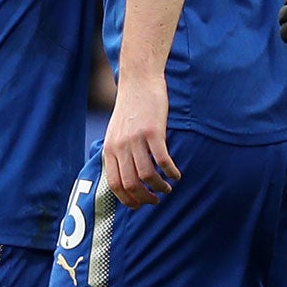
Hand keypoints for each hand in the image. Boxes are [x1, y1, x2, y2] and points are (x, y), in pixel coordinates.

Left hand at [103, 72, 179, 208]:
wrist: (139, 81)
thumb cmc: (130, 107)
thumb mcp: (116, 132)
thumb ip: (118, 152)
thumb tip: (126, 177)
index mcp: (110, 148)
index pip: (114, 184)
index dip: (127, 199)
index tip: (139, 205)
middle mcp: (120, 146)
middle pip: (131, 184)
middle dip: (145, 198)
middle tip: (156, 200)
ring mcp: (136, 139)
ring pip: (147, 175)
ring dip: (160, 187)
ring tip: (167, 188)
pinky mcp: (154, 132)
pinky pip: (162, 160)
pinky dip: (171, 172)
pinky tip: (176, 174)